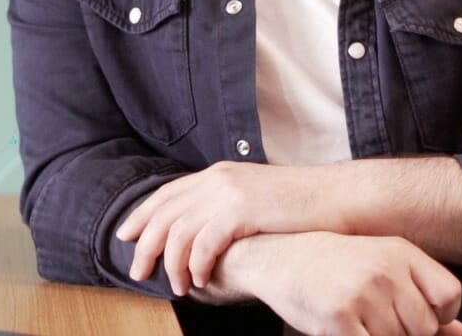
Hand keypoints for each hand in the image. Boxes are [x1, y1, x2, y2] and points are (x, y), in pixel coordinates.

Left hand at [117, 161, 341, 294]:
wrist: (336, 197)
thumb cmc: (299, 205)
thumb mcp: (254, 197)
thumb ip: (226, 205)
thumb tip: (204, 229)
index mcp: (218, 174)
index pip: (167, 194)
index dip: (142, 215)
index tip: (126, 236)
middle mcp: (217, 179)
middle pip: (165, 214)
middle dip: (146, 245)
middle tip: (138, 272)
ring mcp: (229, 193)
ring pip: (180, 232)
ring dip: (173, 263)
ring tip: (177, 286)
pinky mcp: (242, 210)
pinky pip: (205, 243)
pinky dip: (198, 265)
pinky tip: (202, 280)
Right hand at [204, 231, 461, 335]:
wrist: (281, 259)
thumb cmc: (337, 266)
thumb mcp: (385, 269)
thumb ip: (425, 299)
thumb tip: (461, 333)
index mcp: (401, 253)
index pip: (450, 296)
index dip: (439, 316)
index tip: (416, 315)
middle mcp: (385, 271)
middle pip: (425, 328)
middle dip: (406, 332)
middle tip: (377, 319)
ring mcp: (362, 296)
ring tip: (359, 321)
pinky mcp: (339, 321)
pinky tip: (348, 329)